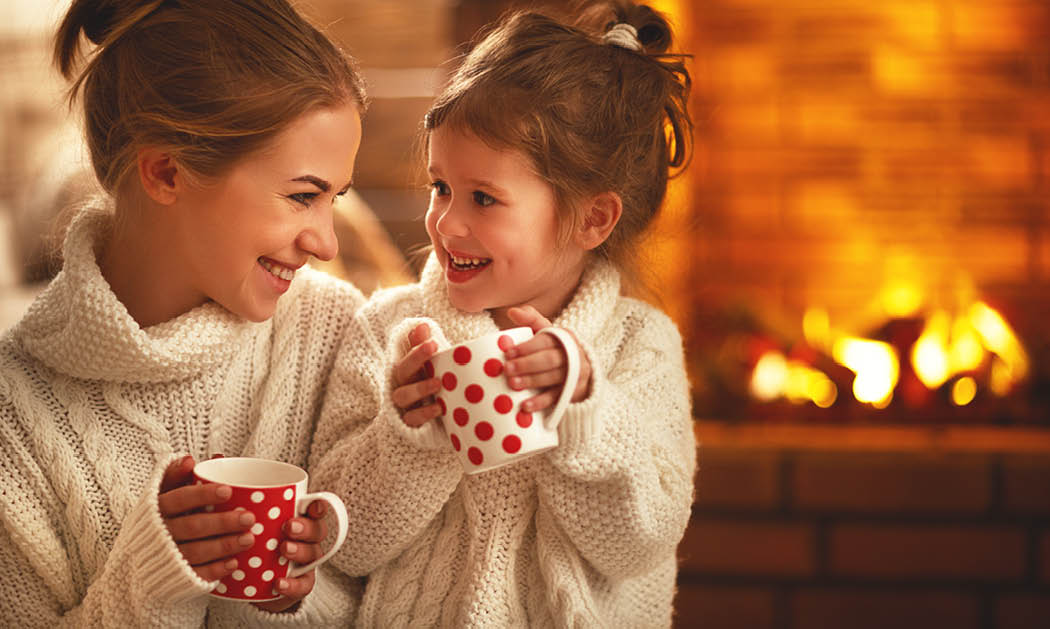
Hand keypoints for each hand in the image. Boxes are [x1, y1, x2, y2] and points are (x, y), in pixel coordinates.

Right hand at [159, 455, 253, 581]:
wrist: (139, 558)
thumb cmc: (161, 517)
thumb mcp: (163, 494)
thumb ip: (176, 476)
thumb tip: (190, 460)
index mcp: (157, 508)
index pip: (178, 499)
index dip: (202, 495)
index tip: (228, 490)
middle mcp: (159, 533)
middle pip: (192, 527)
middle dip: (222, 523)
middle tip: (249, 517)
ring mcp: (166, 557)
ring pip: (196, 552)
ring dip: (224, 546)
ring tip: (249, 539)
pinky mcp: (175, 578)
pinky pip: (195, 575)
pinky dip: (215, 570)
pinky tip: (234, 564)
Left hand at [251, 500, 328, 612]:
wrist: (252, 584)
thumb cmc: (253, 546)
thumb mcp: (249, 528)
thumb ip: (248, 515)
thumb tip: (230, 497)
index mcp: (299, 520)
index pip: (316, 510)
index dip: (318, 506)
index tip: (311, 506)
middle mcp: (307, 540)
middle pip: (318, 530)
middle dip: (305, 527)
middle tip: (288, 527)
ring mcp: (306, 562)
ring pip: (313, 554)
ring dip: (300, 550)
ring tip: (284, 549)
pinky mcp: (301, 583)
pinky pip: (304, 584)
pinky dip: (293, 584)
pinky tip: (279, 583)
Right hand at [391, 322, 442, 426]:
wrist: (438, 422)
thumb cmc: (435, 387)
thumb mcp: (435, 367)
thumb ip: (426, 347)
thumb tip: (422, 325)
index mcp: (410, 369)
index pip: (409, 351)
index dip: (415, 343)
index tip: (429, 334)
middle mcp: (403, 384)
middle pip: (403, 369)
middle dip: (416, 357)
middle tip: (433, 346)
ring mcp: (405, 404)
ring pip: (402, 395)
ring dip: (419, 388)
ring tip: (438, 383)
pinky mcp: (410, 422)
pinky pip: (412, 418)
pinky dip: (424, 413)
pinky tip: (439, 407)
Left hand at [504, 306, 591, 412]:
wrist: (580, 372)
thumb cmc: (555, 349)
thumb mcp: (547, 333)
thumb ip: (531, 320)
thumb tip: (512, 311)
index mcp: (565, 337)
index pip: (546, 340)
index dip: (527, 347)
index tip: (508, 352)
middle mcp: (574, 354)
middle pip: (550, 359)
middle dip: (527, 364)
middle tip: (507, 369)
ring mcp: (576, 374)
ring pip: (554, 378)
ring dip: (532, 381)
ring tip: (513, 385)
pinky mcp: (574, 392)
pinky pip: (557, 398)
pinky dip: (541, 402)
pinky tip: (526, 406)